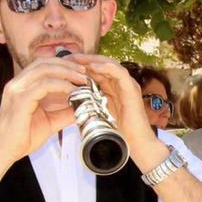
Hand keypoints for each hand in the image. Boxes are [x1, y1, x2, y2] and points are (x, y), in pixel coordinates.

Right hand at [0, 58, 86, 166]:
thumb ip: (65, 112)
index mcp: (22, 85)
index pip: (43, 65)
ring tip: (82, 79)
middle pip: (44, 62)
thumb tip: (84, 106)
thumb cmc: (23, 137)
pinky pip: (44, 85)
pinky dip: (61, 85)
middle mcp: (17, 83)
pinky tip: (73, 92)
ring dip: (66, 72)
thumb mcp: (50, 121)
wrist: (4, 151)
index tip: (81, 72)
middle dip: (67, 64)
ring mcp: (17, 89)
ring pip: (44, 69)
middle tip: (85, 72)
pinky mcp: (20, 99)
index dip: (63, 65)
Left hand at [70, 54, 167, 169]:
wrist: (137, 144)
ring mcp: (128, 84)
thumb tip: (72, 96)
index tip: (64, 64)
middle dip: (85, 59)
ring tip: (78, 58)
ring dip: (93, 60)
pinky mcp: (131, 89)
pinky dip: (105, 67)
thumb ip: (89, 102)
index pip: (97, 70)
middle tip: (69, 57)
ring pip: (110, 64)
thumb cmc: (118, 132)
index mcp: (113, 87)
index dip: (81, 65)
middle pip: (102, 63)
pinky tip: (92, 67)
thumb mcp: (98, 112)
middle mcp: (121, 83)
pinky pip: (119, 72)